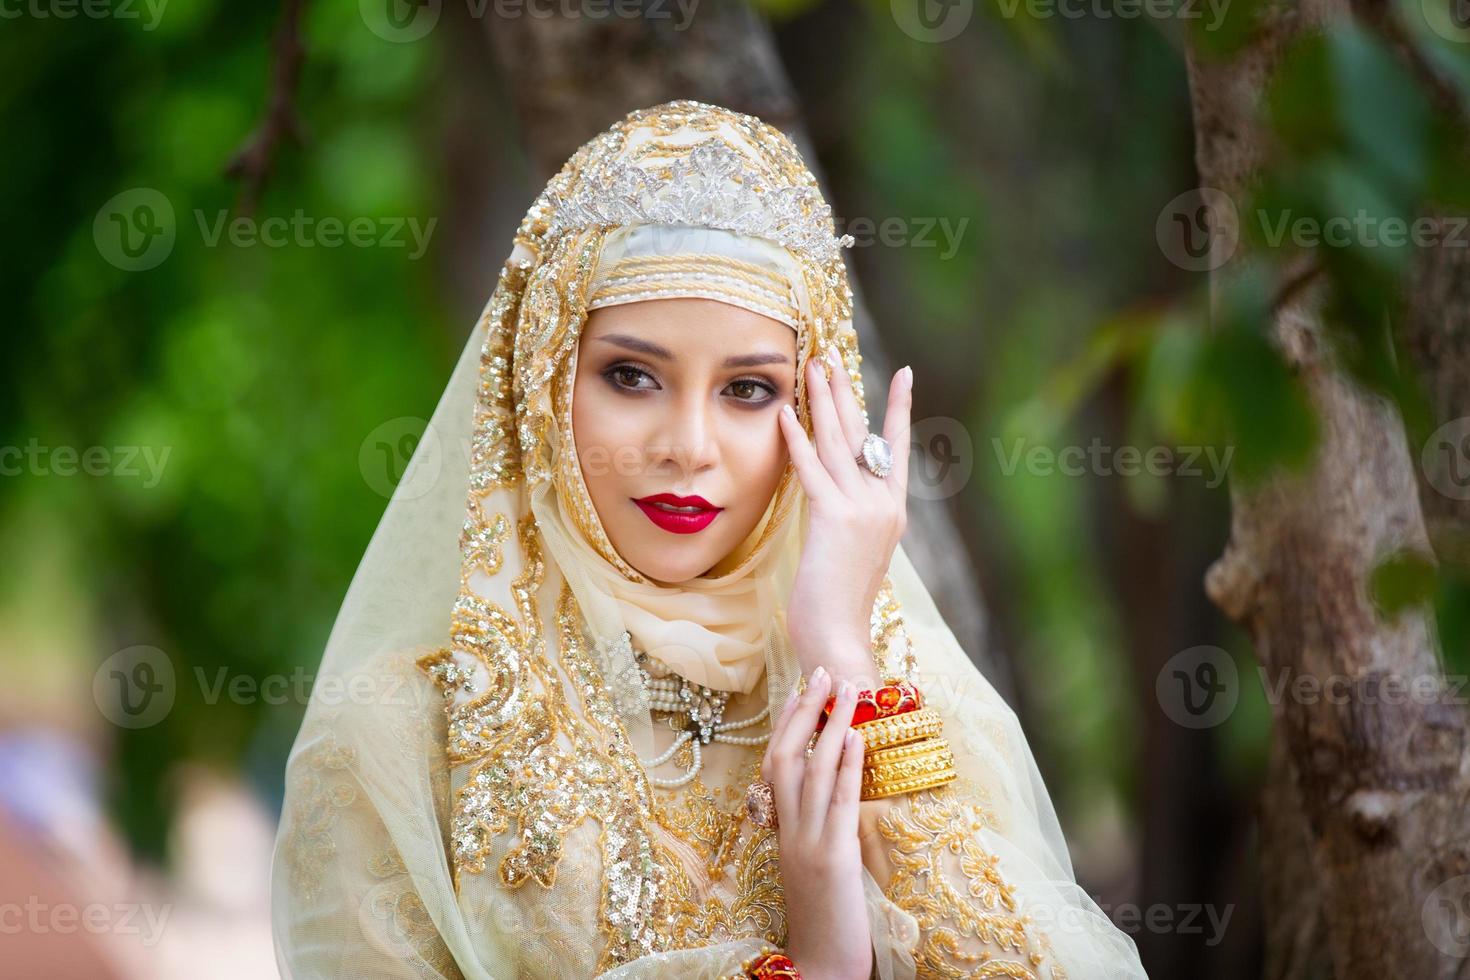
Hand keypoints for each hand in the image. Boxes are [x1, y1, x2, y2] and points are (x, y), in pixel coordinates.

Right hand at [761, 667, 873, 979]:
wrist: (818, 966)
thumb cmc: (823, 923)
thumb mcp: (812, 870)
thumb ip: (817, 834)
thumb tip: (836, 802)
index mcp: (782, 832)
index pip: (776, 766)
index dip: (787, 725)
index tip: (800, 692)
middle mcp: (788, 830)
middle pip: (786, 755)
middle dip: (804, 711)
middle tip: (821, 672)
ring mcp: (807, 841)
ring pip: (812, 769)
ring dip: (831, 724)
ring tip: (849, 690)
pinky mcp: (833, 857)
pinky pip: (838, 801)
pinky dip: (846, 764)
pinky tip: (857, 737)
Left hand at [778, 346, 912, 683]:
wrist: (839, 637)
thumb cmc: (837, 607)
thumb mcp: (851, 556)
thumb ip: (848, 520)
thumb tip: (832, 499)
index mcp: (893, 513)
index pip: (898, 448)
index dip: (899, 408)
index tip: (904, 373)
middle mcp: (884, 504)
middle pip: (863, 435)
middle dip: (845, 392)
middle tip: (830, 356)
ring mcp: (862, 510)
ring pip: (840, 443)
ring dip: (823, 401)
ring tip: (811, 367)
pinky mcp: (834, 518)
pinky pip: (812, 468)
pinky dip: (797, 439)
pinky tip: (785, 413)